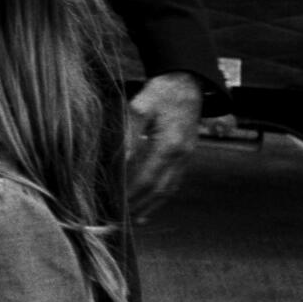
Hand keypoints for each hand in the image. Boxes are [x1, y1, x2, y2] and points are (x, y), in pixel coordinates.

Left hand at [125, 71, 202, 220]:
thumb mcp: (140, 106)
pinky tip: (152, 202)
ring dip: (151, 205)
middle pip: (158, 188)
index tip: (115, 203)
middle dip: (139, 205)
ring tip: (135, 219)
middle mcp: (180, 155)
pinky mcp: (187, 154)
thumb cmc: (161, 92)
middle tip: (121, 219)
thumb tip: (121, 158)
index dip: (131, 193)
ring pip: (168, 188)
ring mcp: (186, 156)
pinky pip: (175, 180)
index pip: (146, 177)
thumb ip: (130, 132)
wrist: (186, 82)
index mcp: (169, 144)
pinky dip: (163, 194)